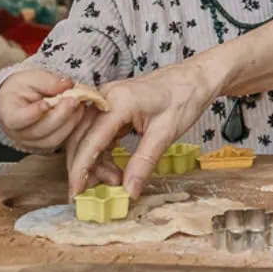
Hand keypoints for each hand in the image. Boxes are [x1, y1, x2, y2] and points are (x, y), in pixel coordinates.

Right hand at [0, 69, 87, 152]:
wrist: (19, 98)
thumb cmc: (22, 87)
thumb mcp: (31, 78)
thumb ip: (48, 81)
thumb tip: (67, 84)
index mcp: (8, 114)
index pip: (17, 120)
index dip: (32, 114)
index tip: (46, 103)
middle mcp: (17, 133)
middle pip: (39, 131)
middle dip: (60, 115)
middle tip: (74, 100)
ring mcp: (30, 143)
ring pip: (52, 140)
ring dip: (70, 122)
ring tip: (79, 105)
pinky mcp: (44, 145)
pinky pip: (60, 141)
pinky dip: (72, 128)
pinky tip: (77, 113)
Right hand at [66, 61, 219, 197]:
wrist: (196, 77)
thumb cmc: (185, 98)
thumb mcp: (166, 133)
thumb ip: (144, 163)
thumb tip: (129, 191)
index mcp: (119, 101)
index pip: (90, 140)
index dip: (80, 170)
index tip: (76, 193)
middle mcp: (106, 97)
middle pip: (81, 138)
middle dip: (86, 167)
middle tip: (102, 189)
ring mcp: (106, 100)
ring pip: (86, 137)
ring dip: (95, 162)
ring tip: (115, 179)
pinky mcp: (111, 106)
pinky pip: (97, 133)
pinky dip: (102, 153)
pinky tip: (114, 167)